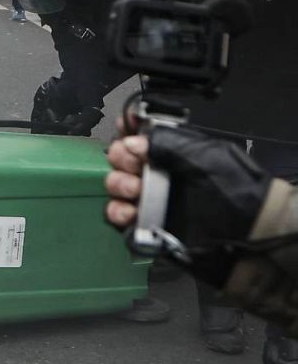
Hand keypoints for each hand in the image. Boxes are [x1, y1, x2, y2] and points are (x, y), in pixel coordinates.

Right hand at [104, 126, 273, 286]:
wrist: (247, 234)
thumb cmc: (232, 189)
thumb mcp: (205, 155)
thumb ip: (167, 143)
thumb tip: (130, 142)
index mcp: (173, 154)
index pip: (139, 136)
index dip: (126, 130)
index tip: (124, 128)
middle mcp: (160, 175)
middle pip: (121, 160)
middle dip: (120, 158)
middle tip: (134, 166)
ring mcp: (151, 201)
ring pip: (116, 187)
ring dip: (118, 184)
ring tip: (135, 191)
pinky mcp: (146, 227)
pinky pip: (118, 217)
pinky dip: (117, 213)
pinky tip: (129, 212)